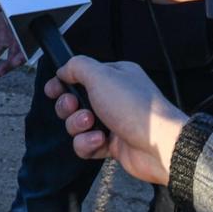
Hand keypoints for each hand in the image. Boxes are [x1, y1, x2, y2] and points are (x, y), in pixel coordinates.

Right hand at [45, 57, 187, 185]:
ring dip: (78, 126)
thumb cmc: (136, 109)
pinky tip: (99, 142)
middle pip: (75, 100)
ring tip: (92, 125)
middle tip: (75, 107)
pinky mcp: (112, 145)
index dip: (63, 82)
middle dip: (69, 106)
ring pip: (78, 124)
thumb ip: (78, 67)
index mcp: (115, 76)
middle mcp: (114, 97)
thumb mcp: (101, 76)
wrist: (158, 145)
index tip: (53, 89)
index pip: (80, 75)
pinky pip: (86, 145)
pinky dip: (88, 144)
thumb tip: (64, 68)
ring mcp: (113, 122)